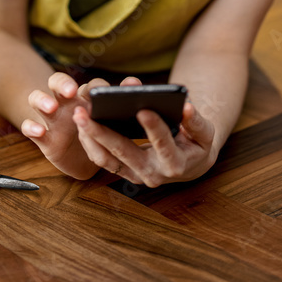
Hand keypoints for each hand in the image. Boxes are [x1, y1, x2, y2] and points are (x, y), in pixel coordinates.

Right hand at [21, 72, 140, 180]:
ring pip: (38, 99)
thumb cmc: (96, 133)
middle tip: (70, 91)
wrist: (80, 158)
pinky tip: (38, 131)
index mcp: (85, 97)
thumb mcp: (109, 121)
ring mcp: (51, 117)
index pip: (87, 85)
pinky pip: (29, 127)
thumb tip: (135, 83)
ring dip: (42, 100)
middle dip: (62, 84)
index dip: (92, 87)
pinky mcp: (42, 136)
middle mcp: (65, 102)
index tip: (98, 92)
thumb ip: (119, 102)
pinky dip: (31, 127)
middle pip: (57, 82)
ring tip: (50, 107)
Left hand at [72, 94, 216, 186]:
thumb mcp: (204, 132)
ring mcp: (135, 175)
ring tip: (78, 115)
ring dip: (89, 138)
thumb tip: (185, 106)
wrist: (189, 162)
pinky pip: (102, 159)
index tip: (143, 110)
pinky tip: (81, 123)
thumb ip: (195, 121)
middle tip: (84, 113)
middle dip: (102, 132)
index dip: (154, 129)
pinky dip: (90, 142)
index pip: (164, 145)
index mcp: (175, 164)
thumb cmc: (196, 142)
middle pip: (124, 153)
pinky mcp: (123, 171)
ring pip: (106, 159)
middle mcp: (152, 174)